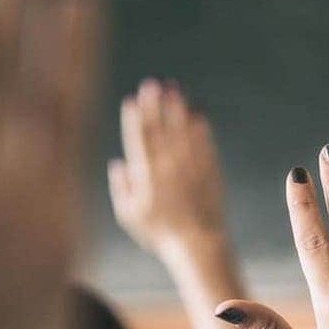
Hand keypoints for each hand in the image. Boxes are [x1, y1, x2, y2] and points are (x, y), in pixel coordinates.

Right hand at [109, 79, 228, 257]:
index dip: (135, 118)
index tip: (132, 99)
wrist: (198, 245)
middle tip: (153, 83)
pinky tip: (199, 114)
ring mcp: (191, 169)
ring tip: (175, 89)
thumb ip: (121, 188)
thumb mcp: (130, 216)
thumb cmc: (160, 234)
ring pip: (184, 133)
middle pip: (161, 130)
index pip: (139, 140)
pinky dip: (201, 129)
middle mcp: (169, 168)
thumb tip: (118, 164)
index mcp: (147, 176)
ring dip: (179, 109)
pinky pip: (205, 146)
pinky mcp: (210, 173)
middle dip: (155, 105)